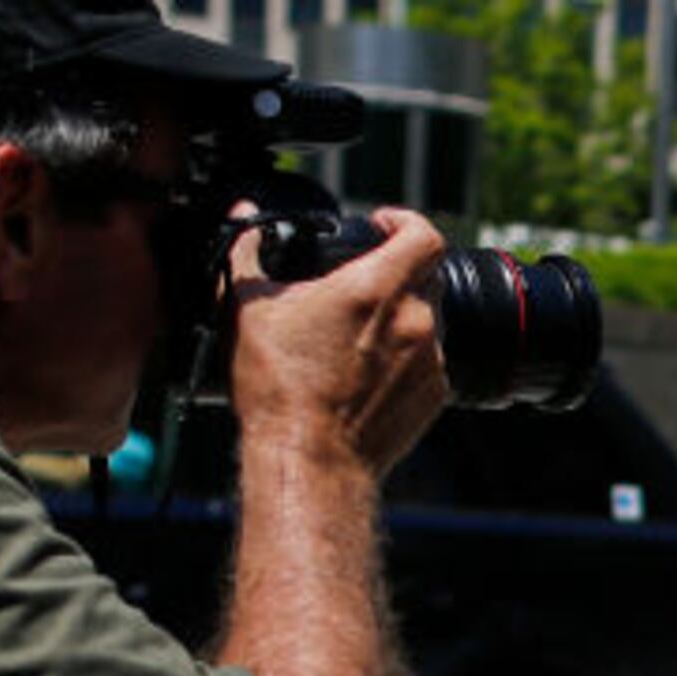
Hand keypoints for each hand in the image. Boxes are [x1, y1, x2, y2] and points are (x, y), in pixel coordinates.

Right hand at [224, 203, 453, 480]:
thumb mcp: (246, 307)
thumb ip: (244, 250)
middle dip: (400, 268)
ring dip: (403, 314)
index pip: (424, 234)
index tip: (381, 226)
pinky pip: (430, 360)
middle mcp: (416, 322)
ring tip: (360, 329)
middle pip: (429, 274)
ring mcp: (432, 361)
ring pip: (431, 319)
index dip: (404, 221)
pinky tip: (370, 367)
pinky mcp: (435, 396)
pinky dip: (407, 355)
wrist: (311, 459)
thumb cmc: (279, 387)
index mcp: (377, 288)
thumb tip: (240, 215)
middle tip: (363, 279)